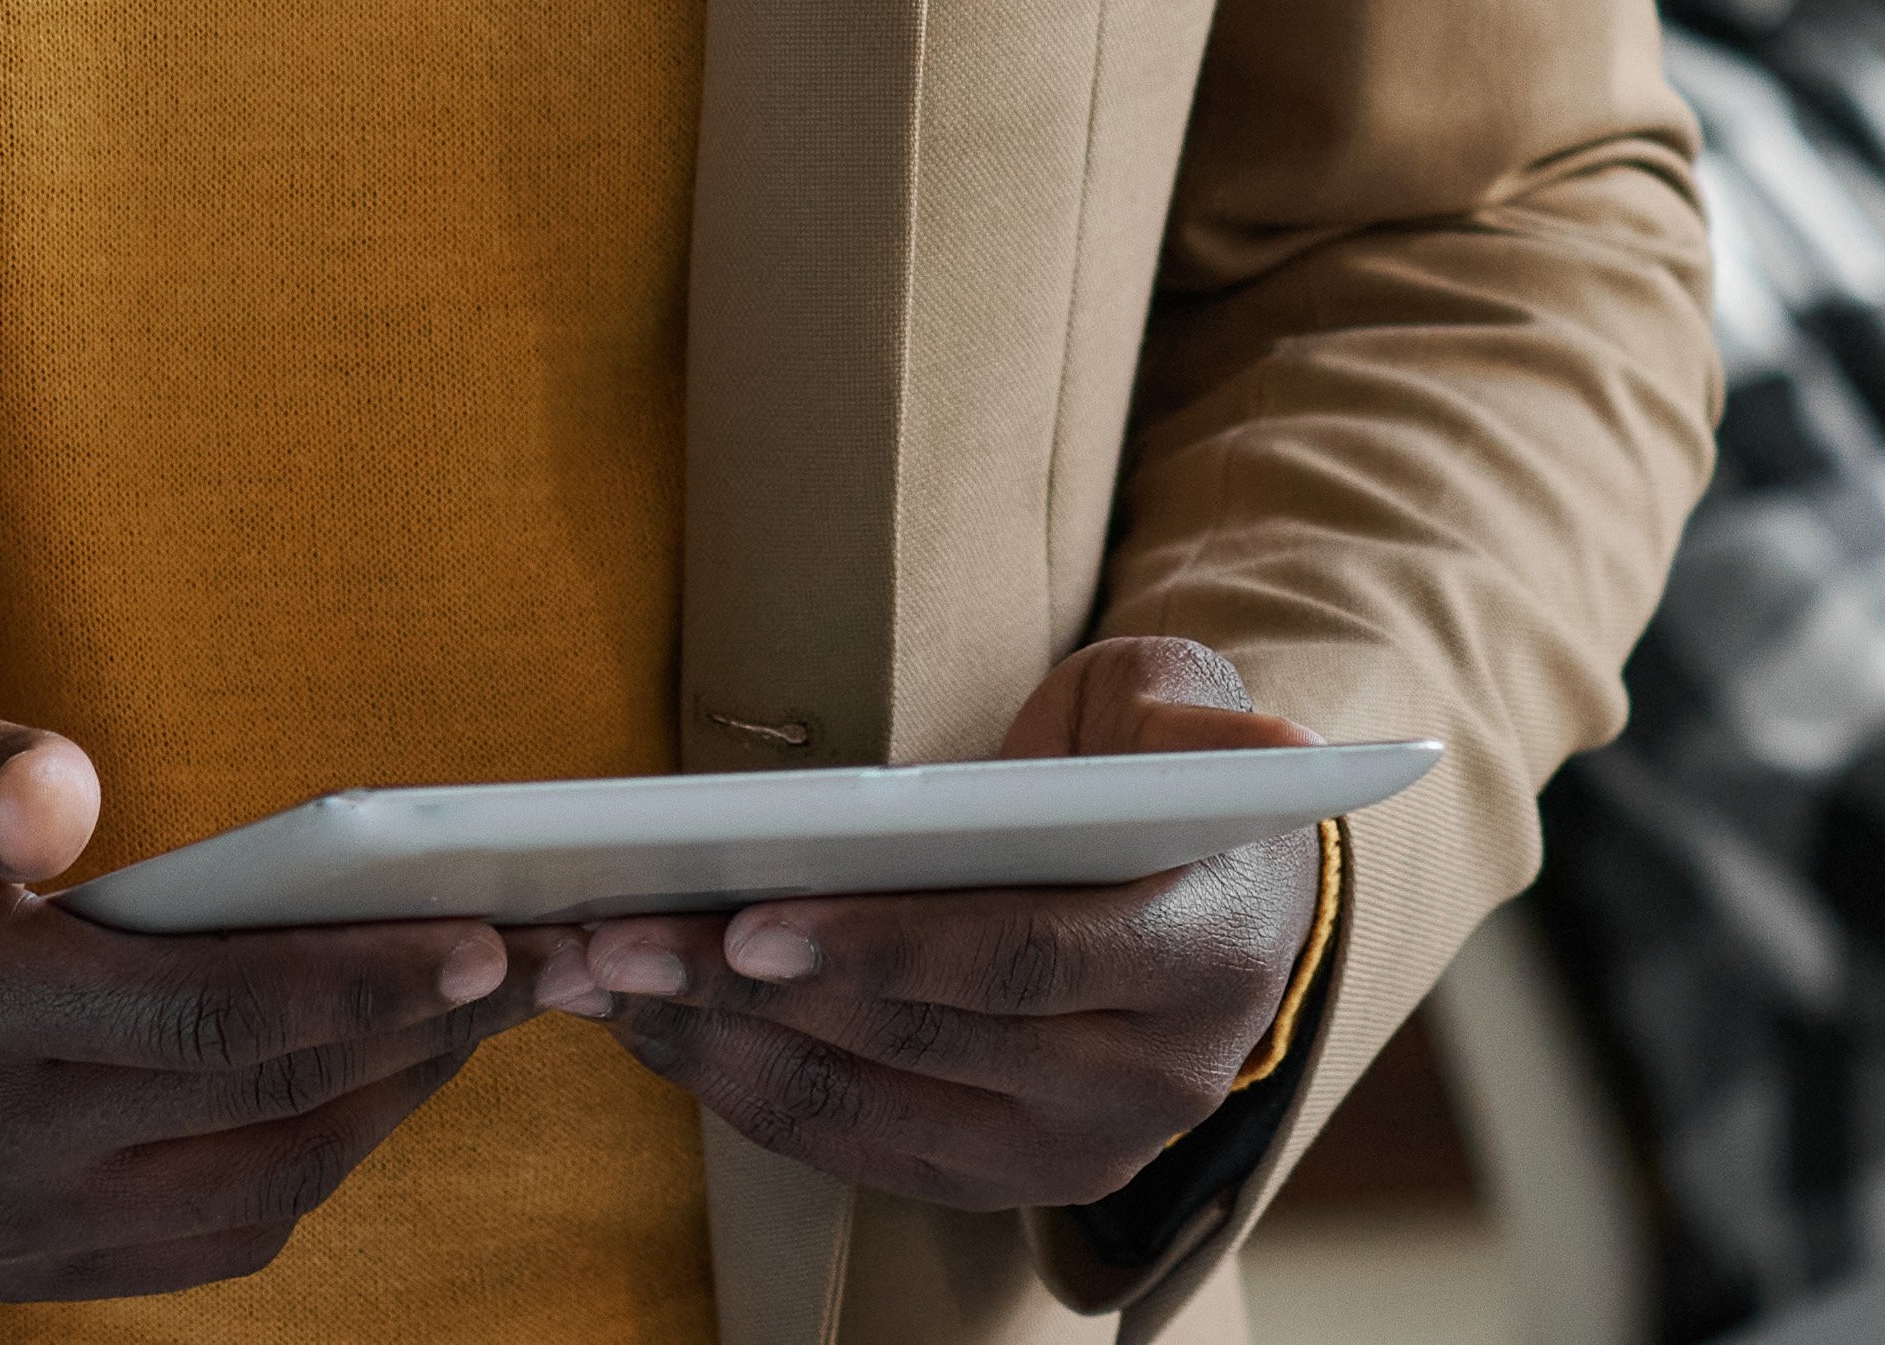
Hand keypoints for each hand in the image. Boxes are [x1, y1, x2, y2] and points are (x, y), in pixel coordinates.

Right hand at [0, 672, 536, 1300]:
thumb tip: (69, 794)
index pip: (205, 1015)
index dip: (360, 983)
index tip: (488, 939)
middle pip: (262, 1105)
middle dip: (426, 1032)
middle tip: (551, 957)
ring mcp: (8, 1221)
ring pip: (260, 1189)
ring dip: (390, 1103)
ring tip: (487, 1009)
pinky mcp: (24, 1256)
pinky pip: (213, 1240)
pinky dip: (314, 1165)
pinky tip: (378, 1076)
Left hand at [552, 634, 1326, 1213]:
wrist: (1213, 895)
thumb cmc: (1171, 772)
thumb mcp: (1187, 705)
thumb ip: (1196, 718)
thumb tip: (1283, 740)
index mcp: (1204, 956)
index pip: (1025, 964)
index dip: (885, 946)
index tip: (752, 921)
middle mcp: (1150, 1083)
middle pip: (923, 1042)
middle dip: (753, 991)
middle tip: (617, 938)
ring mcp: (1072, 1149)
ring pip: (868, 1108)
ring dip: (717, 1047)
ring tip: (600, 977)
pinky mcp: (1001, 1179)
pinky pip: (851, 1145)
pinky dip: (744, 1088)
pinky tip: (655, 1025)